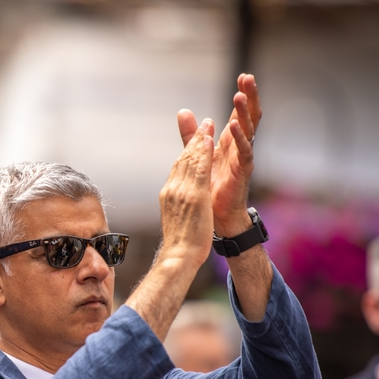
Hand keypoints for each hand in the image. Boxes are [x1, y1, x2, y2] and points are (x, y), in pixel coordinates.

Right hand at [158, 119, 215, 268]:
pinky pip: (198, 170)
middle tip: (204, 123)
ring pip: (190, 160)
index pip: (178, 167)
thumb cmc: (180, 244)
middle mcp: (172, 190)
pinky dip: (203, 153)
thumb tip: (182, 202)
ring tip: (208, 125)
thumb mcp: (178, 219)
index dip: (188, 151)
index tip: (196, 139)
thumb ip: (180, 205)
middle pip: (183, 159)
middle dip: (194, 140)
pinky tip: (210, 142)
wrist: (179, 256)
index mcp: (169, 195)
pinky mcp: (193, 196)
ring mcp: (181, 192)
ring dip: (200, 140)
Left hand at [178, 74, 261, 236]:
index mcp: (230, 140)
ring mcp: (243, 157)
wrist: (214, 214)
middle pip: (249, 116)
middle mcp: (239, 146)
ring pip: (248, 130)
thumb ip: (192, 134)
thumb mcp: (199, 153)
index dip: (243, 94)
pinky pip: (244, 152)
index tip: (243, 75)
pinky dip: (240, 138)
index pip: (240, 112)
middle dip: (249, 96)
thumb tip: (183, 111)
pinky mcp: (243, 171)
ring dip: (244, 112)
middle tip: (248, 77)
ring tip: (240, 95)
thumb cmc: (211, 185)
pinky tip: (235, 124)